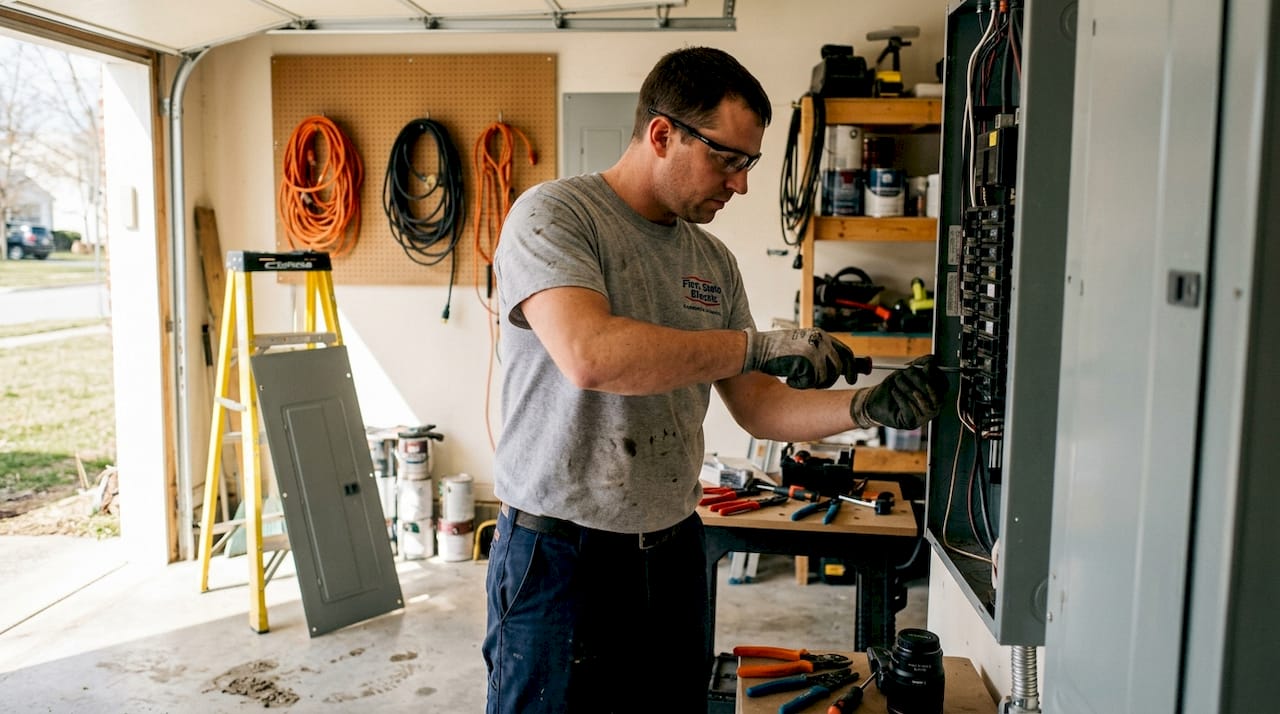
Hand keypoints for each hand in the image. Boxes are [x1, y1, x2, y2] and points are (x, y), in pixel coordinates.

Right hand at [742, 328, 858, 388]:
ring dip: (810, 382)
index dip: (852, 367)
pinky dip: (799, 385)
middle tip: (814, 383)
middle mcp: (820, 340)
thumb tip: (842, 366)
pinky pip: (810, 382)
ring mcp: (814, 350)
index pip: (845, 352)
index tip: (853, 378)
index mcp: (820, 335)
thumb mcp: (803, 346)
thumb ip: (821, 353)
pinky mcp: (806, 361)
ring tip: (795, 376)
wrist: (756, 349)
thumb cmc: (775, 350)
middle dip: (828, 380)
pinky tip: (788, 377)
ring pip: (825, 378)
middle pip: (838, 368)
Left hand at [850, 354, 949, 428]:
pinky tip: (894, 392)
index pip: (943, 385)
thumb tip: (932, 359)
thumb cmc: (894, 387)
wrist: (876, 401)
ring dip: (908, 388)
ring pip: (923, 401)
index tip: (926, 366)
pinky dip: (901, 398)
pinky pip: (910, 410)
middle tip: (905, 372)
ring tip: (897, 381)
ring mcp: (923, 416)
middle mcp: (933, 406)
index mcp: (935, 393)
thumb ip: (920, 364)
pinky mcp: (911, 422)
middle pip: (935, 393)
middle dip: (919, 380)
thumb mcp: (907, 372)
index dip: (936, 375)